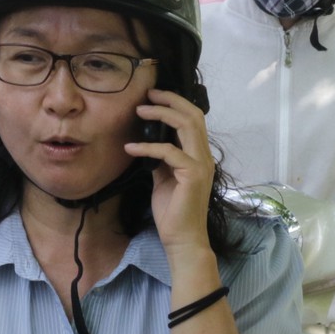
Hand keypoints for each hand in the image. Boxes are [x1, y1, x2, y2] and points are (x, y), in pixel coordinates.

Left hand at [125, 88, 214, 255]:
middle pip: (193, 115)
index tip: (154, 97)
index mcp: (199, 155)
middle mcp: (204, 156)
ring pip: (186, 126)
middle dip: (170, 100)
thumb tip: (148, 142)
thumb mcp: (163, 178)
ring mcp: (201, 165)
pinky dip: (147, 147)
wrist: (182, 239)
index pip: (193, 120)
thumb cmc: (173, 211)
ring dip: (162, 114)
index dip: (175, 103)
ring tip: (140, 111)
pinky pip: (169, 152)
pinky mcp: (192, 175)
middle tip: (148, 95)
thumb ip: (162, 159)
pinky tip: (130, 148)